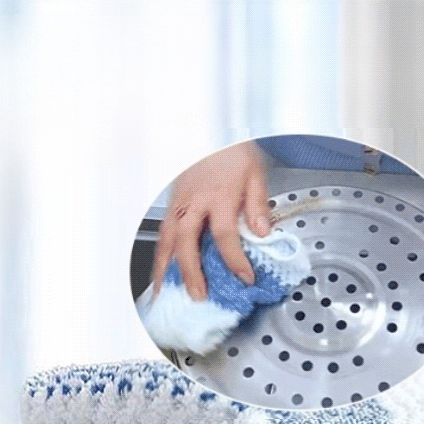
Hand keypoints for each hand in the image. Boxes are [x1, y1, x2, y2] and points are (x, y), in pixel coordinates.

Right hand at [152, 142, 270, 300]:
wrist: (210, 128)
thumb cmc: (232, 150)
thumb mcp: (255, 173)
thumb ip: (258, 205)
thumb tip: (263, 233)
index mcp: (218, 195)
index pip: (225, 235)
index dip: (235, 259)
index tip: (245, 277)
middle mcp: (194, 202)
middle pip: (187, 242)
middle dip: (192, 272)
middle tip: (198, 295)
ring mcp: (178, 203)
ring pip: (168, 240)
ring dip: (167, 269)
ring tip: (167, 292)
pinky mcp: (171, 204)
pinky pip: (162, 234)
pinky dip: (160, 256)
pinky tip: (161, 272)